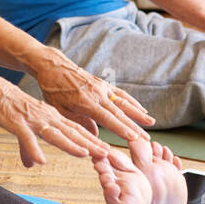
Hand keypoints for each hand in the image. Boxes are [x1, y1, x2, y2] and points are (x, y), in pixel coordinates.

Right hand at [0, 76, 114, 167]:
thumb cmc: (12, 108)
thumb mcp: (26, 128)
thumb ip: (32, 147)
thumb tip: (36, 164)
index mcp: (53, 117)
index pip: (77, 130)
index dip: (92, 141)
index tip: (108, 151)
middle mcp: (48, 118)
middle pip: (72, 132)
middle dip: (90, 144)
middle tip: (107, 154)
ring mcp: (34, 120)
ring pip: (55, 134)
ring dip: (70, 145)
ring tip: (85, 154)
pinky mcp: (18, 124)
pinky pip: (27, 138)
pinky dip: (34, 149)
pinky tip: (41, 161)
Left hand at [32, 52, 154, 142]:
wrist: (53, 66)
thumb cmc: (53, 89)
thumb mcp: (60, 109)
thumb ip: (78, 123)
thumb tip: (95, 137)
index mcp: (85, 102)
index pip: (107, 118)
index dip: (120, 128)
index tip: (133, 137)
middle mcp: (97, 94)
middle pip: (119, 112)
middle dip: (134, 126)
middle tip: (147, 138)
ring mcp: (102, 88)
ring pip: (124, 102)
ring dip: (138, 114)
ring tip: (151, 123)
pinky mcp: (103, 84)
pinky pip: (121, 94)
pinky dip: (132, 102)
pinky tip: (141, 109)